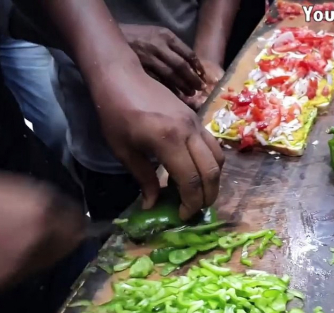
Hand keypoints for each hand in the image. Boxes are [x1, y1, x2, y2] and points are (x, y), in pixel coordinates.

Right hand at [0, 172, 85, 292]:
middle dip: (61, 240)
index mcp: (42, 212)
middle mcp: (38, 241)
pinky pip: (19, 274)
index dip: (76, 223)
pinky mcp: (2, 283)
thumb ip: (44, 202)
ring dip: (38, 254)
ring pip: (44, 263)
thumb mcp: (13, 187)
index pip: (78, 224)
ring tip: (11, 241)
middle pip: (67, 247)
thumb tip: (64, 213)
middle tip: (44, 234)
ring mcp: (20, 265)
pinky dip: (14, 266)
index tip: (73, 224)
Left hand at [90, 63, 224, 219]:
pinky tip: (194, 171)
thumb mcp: (123, 150)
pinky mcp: (197, 119)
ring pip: (218, 158)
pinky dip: (210, 164)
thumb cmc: (115, 112)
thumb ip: (143, 178)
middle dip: (206, 196)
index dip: (189, 203)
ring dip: (212, 180)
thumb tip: (153, 204)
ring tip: (197, 193)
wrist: (121, 75)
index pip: (191, 180)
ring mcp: (196, 123)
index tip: (182, 215)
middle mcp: (189, 132)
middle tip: (194, 210)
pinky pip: (212, 146)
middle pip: (211, 172)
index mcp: (168, 140)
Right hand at [120, 24, 205, 95]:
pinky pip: (157, 81)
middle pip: (180, 66)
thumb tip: (190, 65)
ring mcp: (148, 58)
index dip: (197, 66)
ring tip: (190, 94)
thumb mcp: (158, 34)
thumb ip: (172, 46)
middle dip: (192, 79)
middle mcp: (158, 46)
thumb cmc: (140, 36)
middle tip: (199, 89)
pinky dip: (168, 89)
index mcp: (166, 36)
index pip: (187, 53)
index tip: (202, 76)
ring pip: (170, 75)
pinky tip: (175, 96)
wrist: (114, 37)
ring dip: (182, 86)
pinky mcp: (140, 68)